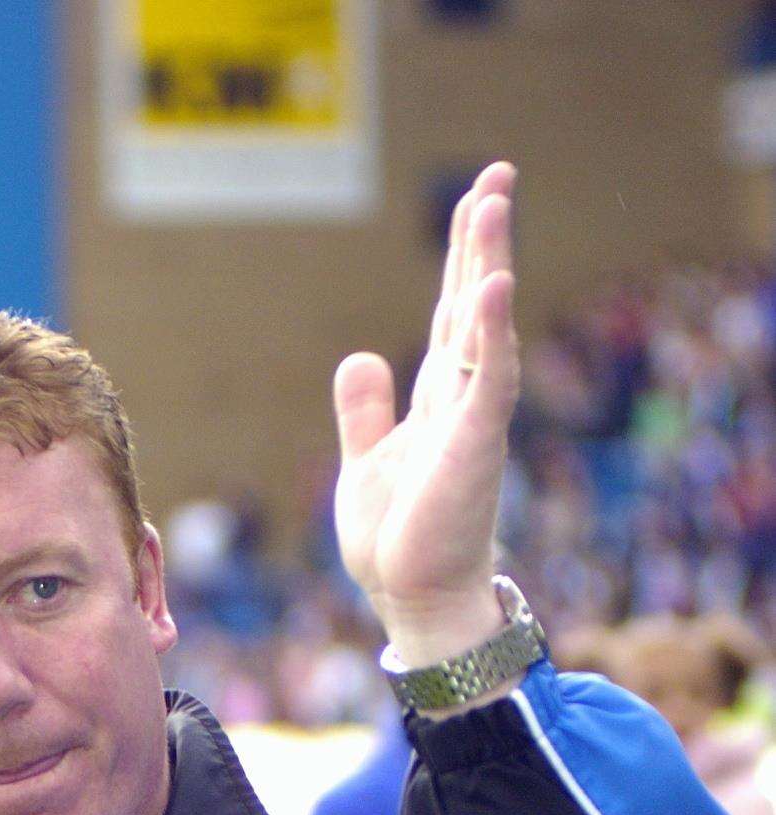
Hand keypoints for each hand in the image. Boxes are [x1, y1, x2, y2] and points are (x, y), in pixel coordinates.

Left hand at [332, 162, 520, 665]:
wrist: (412, 597)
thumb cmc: (398, 537)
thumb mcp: (367, 460)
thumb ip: (364, 410)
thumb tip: (361, 354)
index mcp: (435, 398)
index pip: (452, 313)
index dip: (462, 258)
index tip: (476, 199)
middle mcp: (460, 399)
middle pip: (472, 304)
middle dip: (482, 241)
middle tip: (497, 174)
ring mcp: (471, 419)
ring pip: (484, 328)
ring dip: (487, 266)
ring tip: (492, 204)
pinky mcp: (473, 446)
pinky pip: (487, 379)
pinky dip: (491, 334)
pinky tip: (491, 288)